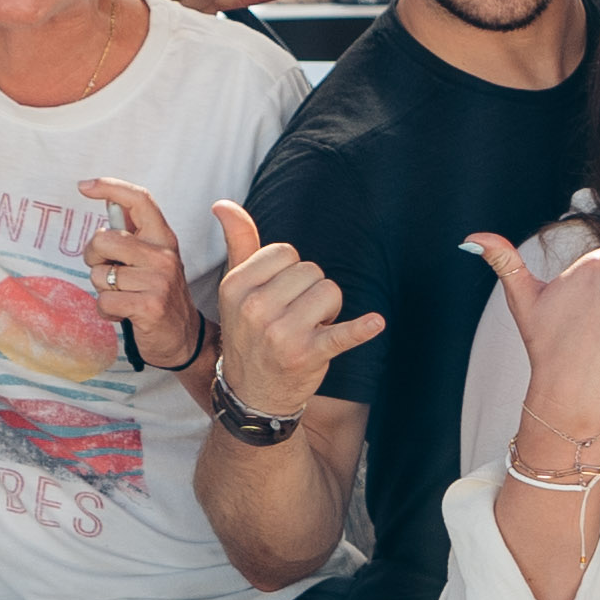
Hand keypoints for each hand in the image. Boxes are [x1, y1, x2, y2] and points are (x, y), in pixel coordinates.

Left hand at [82, 178, 200, 374]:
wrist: (183, 339)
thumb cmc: (159, 295)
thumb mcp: (152, 259)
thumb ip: (133, 234)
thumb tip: (109, 203)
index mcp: (163, 238)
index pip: (139, 200)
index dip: (109, 187)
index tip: (84, 186)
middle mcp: (164, 256)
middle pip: (104, 239)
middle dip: (93, 257)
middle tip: (107, 271)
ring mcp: (158, 281)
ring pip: (101, 275)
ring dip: (103, 290)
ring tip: (122, 297)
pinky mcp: (149, 307)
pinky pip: (105, 301)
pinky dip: (106, 311)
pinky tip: (122, 314)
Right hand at [193, 204, 381, 423]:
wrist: (253, 395)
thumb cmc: (249, 333)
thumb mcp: (236, 290)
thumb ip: (237, 243)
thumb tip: (224, 204)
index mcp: (236, 286)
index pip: (286, 252)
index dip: (291, 273)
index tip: (281, 296)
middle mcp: (255, 308)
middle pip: (311, 271)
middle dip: (311, 291)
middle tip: (295, 318)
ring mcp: (281, 334)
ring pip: (330, 292)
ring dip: (328, 311)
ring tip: (308, 330)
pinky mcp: (308, 355)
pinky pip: (342, 334)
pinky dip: (361, 329)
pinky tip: (376, 323)